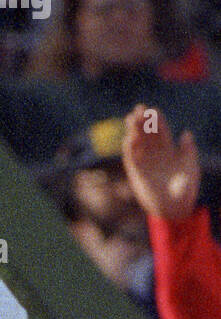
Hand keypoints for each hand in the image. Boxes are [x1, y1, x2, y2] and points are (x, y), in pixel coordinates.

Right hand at [122, 104, 200, 221]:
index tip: (153, 110)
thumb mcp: (190, 168)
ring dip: (133, 131)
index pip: (161, 131)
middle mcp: (156, 154)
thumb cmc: (186, 190)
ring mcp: (146, 163)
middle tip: (138, 109)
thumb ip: (188, 152)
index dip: (157, 121)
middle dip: (143, 121)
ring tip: (129, 119)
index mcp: (170, 150)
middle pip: (148, 134)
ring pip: (138, 143)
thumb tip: (185, 134)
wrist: (173, 209)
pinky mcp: (137, 174)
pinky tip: (128, 139)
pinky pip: (131, 159)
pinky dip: (129, 149)